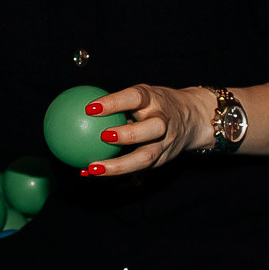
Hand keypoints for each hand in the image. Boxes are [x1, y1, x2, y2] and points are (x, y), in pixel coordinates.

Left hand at [79, 85, 211, 177]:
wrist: (193, 118)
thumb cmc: (155, 105)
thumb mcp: (142, 97)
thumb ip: (118, 103)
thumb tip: (75, 105)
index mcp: (155, 100)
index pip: (135, 98)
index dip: (114, 102)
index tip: (90, 108)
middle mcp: (163, 122)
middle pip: (153, 129)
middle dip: (129, 134)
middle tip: (102, 137)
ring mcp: (165, 143)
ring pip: (146, 157)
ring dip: (119, 165)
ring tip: (92, 168)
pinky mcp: (163, 160)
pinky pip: (137, 169)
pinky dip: (113, 172)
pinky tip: (87, 172)